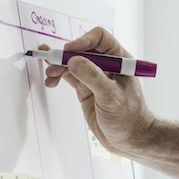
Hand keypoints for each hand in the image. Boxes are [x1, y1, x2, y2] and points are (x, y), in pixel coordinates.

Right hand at [41, 26, 155, 155]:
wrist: (129, 140)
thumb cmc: (129, 118)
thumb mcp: (111, 96)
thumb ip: (92, 77)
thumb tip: (73, 61)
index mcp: (119, 60)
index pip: (100, 39)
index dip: (83, 40)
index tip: (70, 50)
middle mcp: (106, 65)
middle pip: (82, 50)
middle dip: (66, 55)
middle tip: (52, 63)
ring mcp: (94, 77)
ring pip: (73, 63)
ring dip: (59, 66)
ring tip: (49, 75)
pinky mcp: (86, 89)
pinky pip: (69, 76)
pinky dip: (58, 76)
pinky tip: (51, 80)